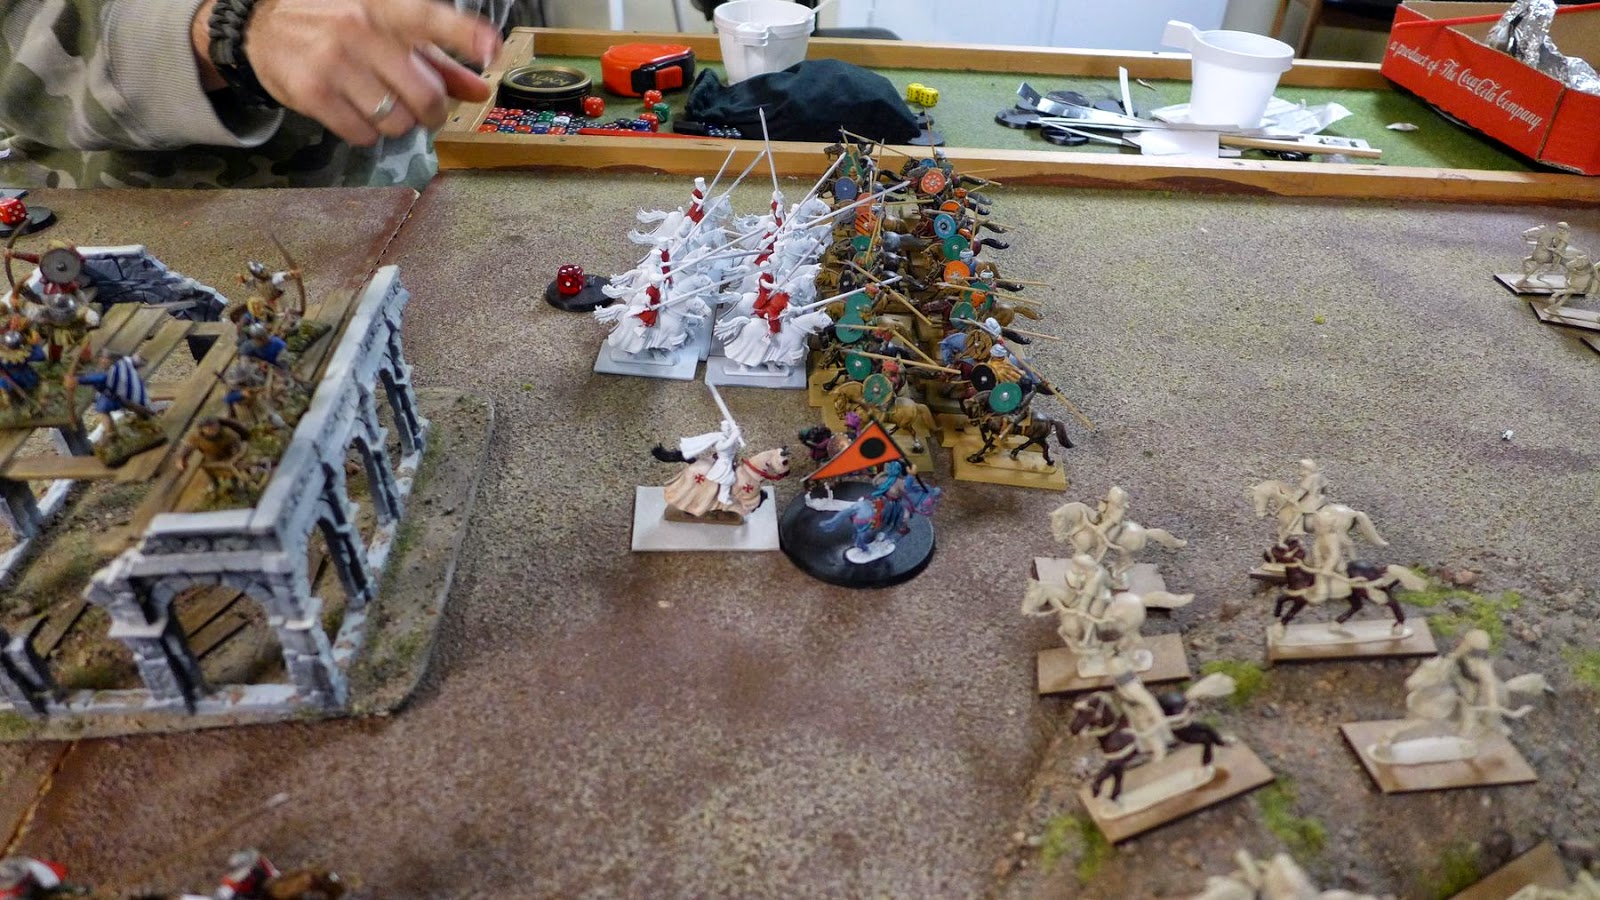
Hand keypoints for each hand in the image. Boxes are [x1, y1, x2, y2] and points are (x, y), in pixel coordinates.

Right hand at [194, 0, 501, 145]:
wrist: (261, 27)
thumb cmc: (338, 26)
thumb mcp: (388, 30)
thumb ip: (438, 60)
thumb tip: (481, 90)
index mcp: (385, 7)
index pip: (430, 18)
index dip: (464, 34)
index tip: (491, 50)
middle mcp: (361, 29)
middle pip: (425, 95)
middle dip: (431, 111)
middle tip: (421, 108)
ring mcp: (334, 60)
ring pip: (397, 121)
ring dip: (396, 123)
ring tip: (378, 103)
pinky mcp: (312, 92)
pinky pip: (363, 134)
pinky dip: (366, 132)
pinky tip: (353, 111)